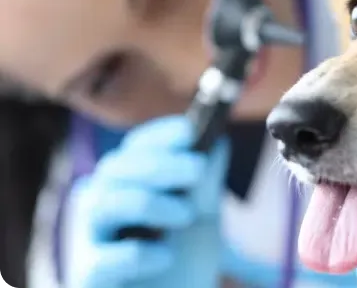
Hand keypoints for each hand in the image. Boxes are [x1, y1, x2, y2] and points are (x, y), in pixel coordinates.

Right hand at [65, 115, 229, 287]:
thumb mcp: (203, 218)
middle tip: (198, 169)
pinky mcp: (90, 275)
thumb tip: (218, 141)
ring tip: (186, 216)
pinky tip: (164, 256)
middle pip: (116, 168)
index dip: (161, 135)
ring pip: (105, 205)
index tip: (190, 131)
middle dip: (161, 164)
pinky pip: (103, 259)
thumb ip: (206, 184)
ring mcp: (93, 239)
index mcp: (131, 182)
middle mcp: (104, 204)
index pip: (136, 147)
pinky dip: (138, 254)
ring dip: (150, 203)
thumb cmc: (184, 260)